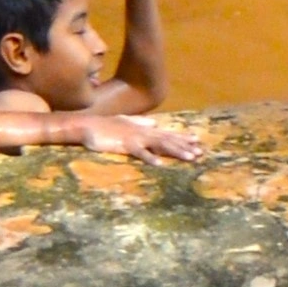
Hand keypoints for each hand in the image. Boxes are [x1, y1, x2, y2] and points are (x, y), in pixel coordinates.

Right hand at [49, 107, 200, 158]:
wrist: (87, 126)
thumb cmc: (105, 126)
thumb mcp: (126, 122)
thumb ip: (141, 122)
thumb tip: (155, 122)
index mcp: (144, 129)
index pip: (166, 133)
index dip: (182, 137)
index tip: (197, 141)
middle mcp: (143, 132)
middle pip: (168, 139)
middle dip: (185, 146)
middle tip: (201, 152)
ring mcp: (135, 138)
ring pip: (160, 145)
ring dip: (175, 151)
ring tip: (190, 158)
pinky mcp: (125, 145)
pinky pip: (139, 153)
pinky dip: (150, 158)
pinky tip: (160, 164)